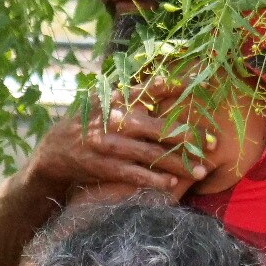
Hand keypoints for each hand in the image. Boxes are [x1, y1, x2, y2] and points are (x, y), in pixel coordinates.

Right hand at [26, 80, 207, 195]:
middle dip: (187, 136)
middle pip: (156, 127)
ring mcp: (107, 144)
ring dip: (178, 163)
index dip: (169, 86)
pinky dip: (154, 179)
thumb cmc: (87, 125)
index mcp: (113, 99)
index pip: (146, 88)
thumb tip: (166, 81)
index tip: (197, 85)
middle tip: (212, 142)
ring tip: (201, 169)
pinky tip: (172, 183)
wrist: (53, 153)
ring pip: (150, 154)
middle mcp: (111, 119)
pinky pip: (134, 174)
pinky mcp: (103, 167)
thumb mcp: (103, 103)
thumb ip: (131, 96)